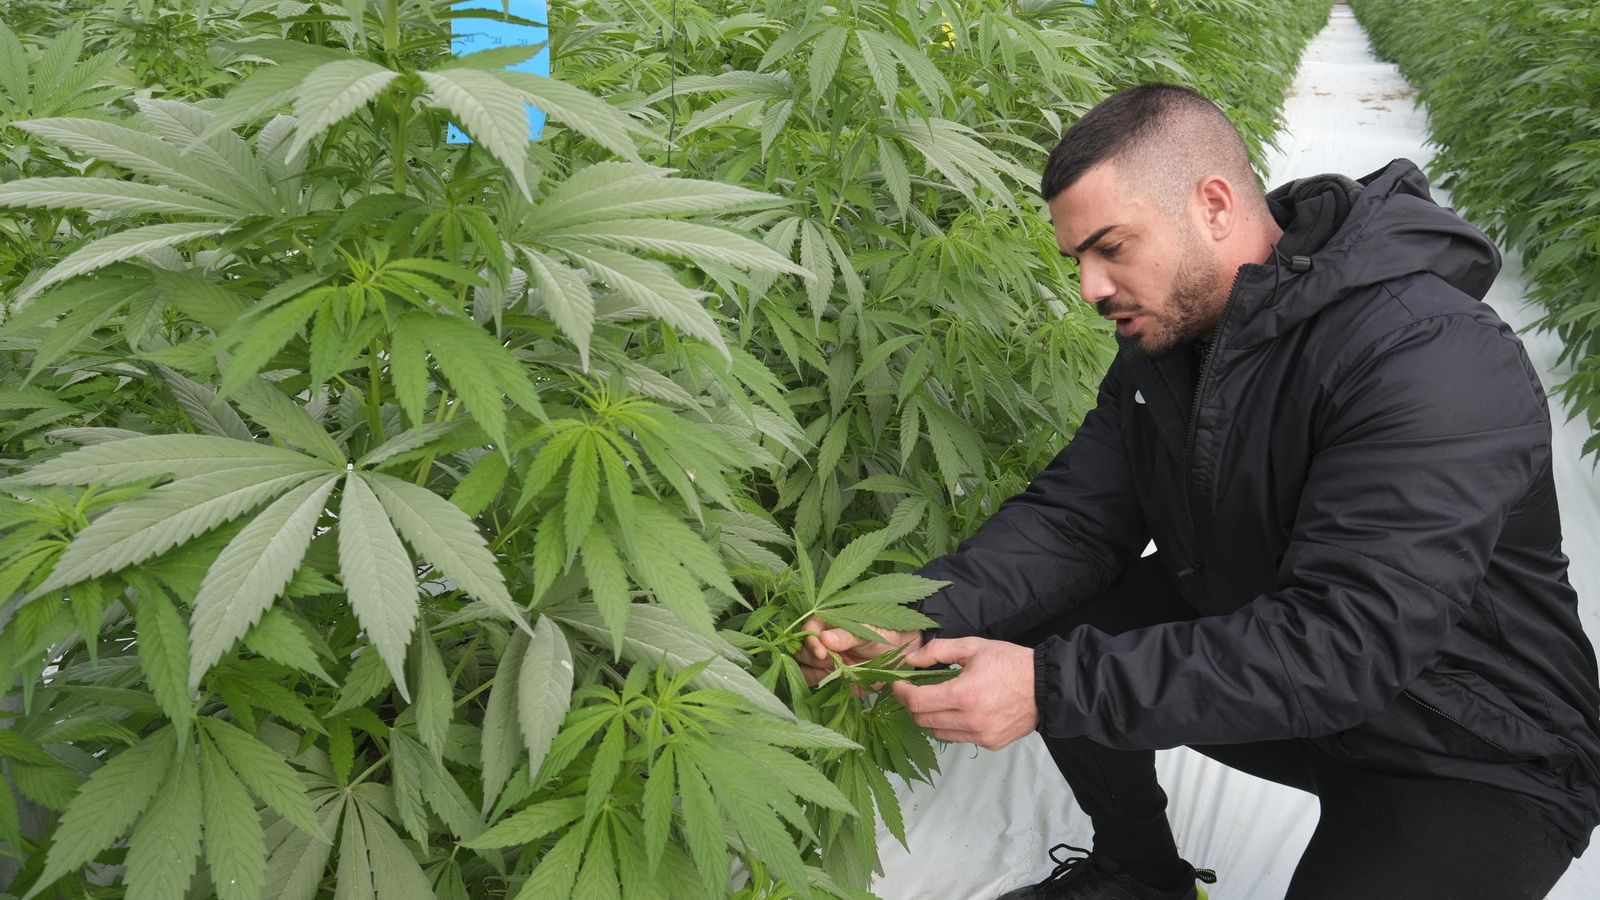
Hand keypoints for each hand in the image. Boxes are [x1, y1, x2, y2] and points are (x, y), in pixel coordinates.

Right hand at [798, 617, 921, 686]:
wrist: (901, 652)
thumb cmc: (884, 633)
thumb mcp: (868, 631)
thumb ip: (847, 635)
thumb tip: (825, 638)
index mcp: (828, 624)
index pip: (808, 631)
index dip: (810, 642)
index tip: (822, 653)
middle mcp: (823, 643)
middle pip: (802, 652)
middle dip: (813, 659)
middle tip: (832, 662)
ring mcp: (826, 661)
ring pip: (806, 669)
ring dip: (816, 673)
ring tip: (836, 671)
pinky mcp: (833, 678)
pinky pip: (820, 684)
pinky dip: (825, 685)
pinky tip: (839, 680)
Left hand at [891, 637, 1037, 750]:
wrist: (1047, 686)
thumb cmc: (1010, 662)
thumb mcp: (973, 646)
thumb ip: (938, 650)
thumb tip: (910, 660)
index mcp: (964, 695)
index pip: (918, 702)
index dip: (901, 693)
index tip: (898, 684)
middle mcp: (971, 721)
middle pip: (923, 720)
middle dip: (912, 705)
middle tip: (913, 691)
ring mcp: (981, 736)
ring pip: (938, 732)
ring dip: (930, 717)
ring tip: (937, 700)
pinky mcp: (990, 743)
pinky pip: (959, 738)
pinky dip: (952, 725)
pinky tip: (960, 710)